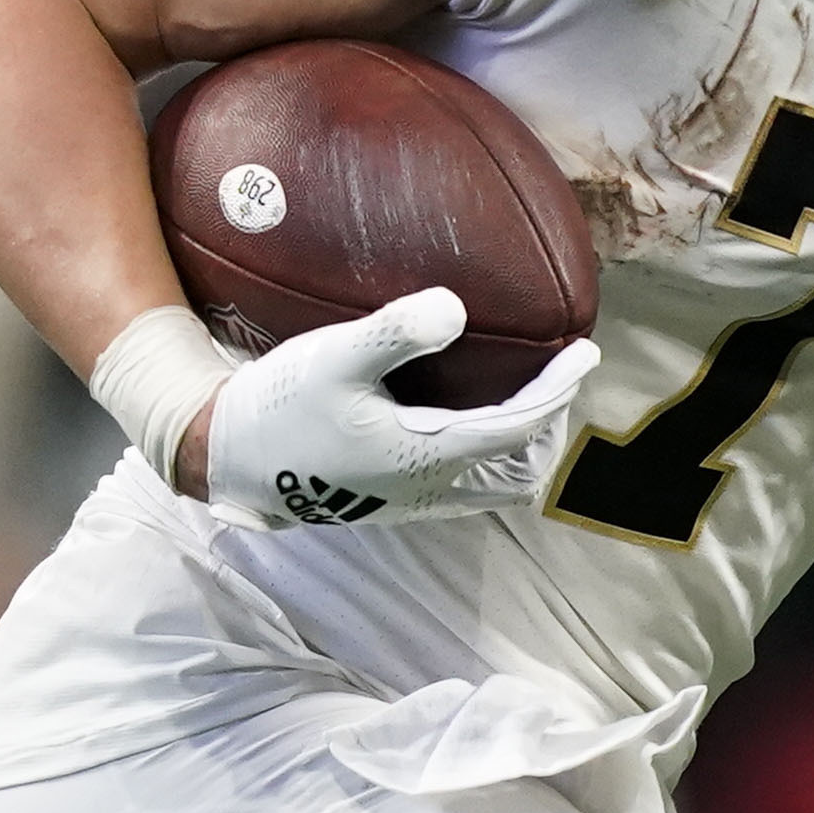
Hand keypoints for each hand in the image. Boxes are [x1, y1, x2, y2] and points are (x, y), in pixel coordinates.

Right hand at [191, 288, 596, 528]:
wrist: (225, 459)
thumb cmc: (279, 405)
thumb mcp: (334, 358)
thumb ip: (395, 332)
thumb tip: (455, 309)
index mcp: (428, 454)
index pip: (519, 426)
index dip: (559, 390)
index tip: (588, 353)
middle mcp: (427, 488)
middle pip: (518, 469)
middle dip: (547, 427)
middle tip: (559, 380)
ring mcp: (407, 503)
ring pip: (489, 487)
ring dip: (516, 449)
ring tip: (524, 403)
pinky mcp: (385, 503)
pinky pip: (459, 488)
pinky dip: (483, 458)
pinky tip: (465, 425)